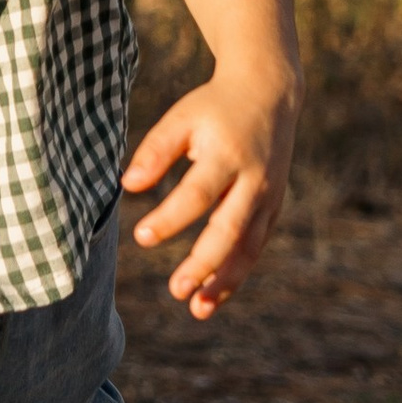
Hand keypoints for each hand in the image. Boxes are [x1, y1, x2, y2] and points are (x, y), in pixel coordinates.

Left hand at [127, 0, 302, 317]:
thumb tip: (127, 186)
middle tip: (176, 291)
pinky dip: (237, 273)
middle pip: (230, 229)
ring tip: (196, 308)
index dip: (171, 218)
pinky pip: (256, 247)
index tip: (140, 235)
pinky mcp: (274, 208)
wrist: (270, 94)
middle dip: (204, 263)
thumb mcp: (182, 117)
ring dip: (224, 280)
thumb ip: (155, 150)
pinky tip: (213, 295)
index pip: (198, 194)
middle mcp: (255, 181)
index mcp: (229, 155)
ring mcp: (269, 197)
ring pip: (249, 247)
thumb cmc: (215, 108)